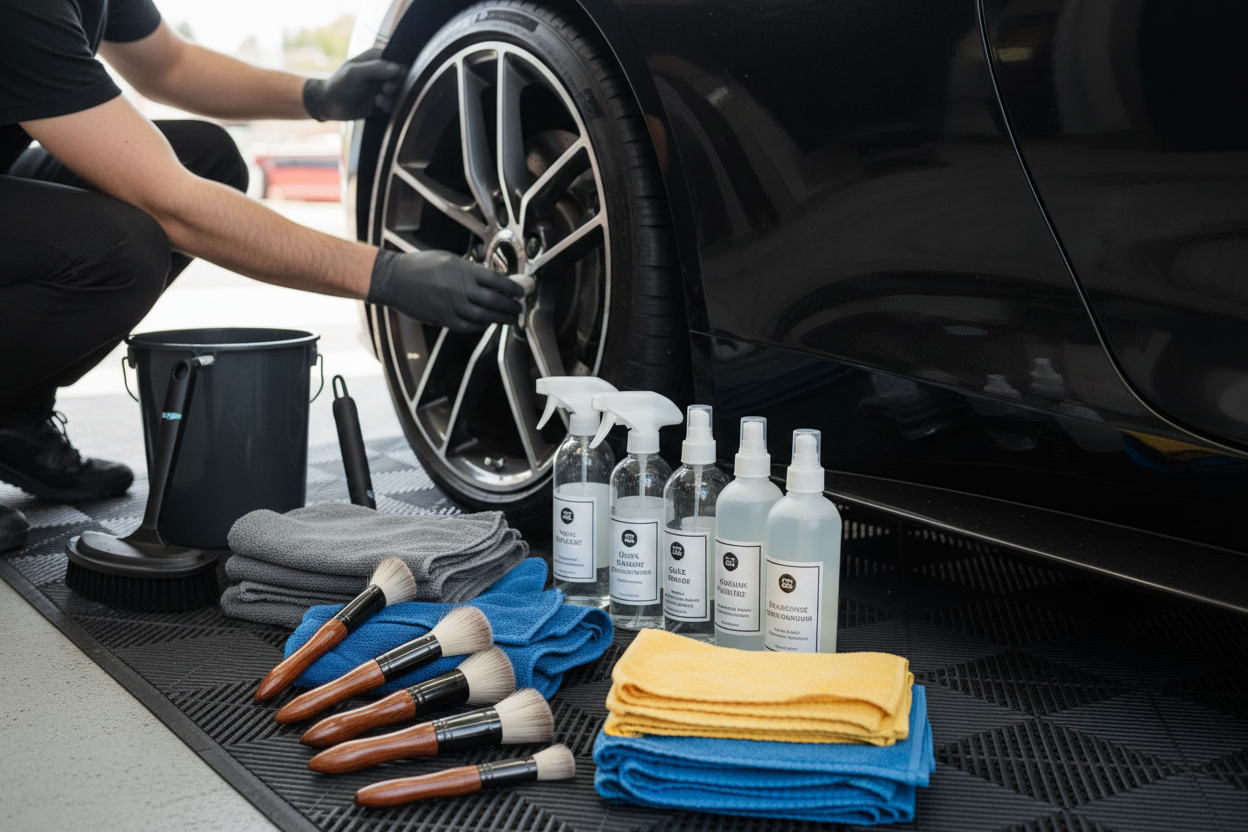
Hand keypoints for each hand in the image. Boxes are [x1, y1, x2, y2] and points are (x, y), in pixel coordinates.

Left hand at [304, 48, 404, 121]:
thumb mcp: (354, 73)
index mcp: (376, 57)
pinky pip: (395, 103)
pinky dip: (390, 106)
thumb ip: (375, 68)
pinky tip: (378, 107)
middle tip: (384, 91)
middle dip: (395, 87)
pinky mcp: (382, 100)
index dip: (397, 72)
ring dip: (392, 98)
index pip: (397, 61)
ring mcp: (382, 86)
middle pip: (402, 78)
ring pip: (400, 92)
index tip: (388, 81)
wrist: (328, 105)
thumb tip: (397, 69)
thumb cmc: (338, 85)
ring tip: (378, 101)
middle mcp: (381, 71)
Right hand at [367, 249, 525, 332]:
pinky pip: (467, 326)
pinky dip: (480, 326)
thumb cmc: (420, 266)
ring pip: (483, 317)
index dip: (512, 288)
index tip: (521, 292)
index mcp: (463, 271)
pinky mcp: (443, 318)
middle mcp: (460, 289)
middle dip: (510, 306)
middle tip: (518, 308)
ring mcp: (452, 306)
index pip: (496, 280)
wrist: (395, 279)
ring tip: (509, 319)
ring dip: (499, 319)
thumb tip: (491, 280)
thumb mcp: (449, 259)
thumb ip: (470, 270)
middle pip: (494, 301)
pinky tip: (487, 324)